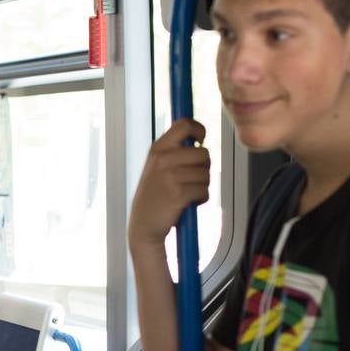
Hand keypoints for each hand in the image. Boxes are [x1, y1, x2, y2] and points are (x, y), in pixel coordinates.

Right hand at [128, 118, 210, 249]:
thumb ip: (173, 151)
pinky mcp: (179, 193)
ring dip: (203, 184)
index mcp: (157, 149)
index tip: (201, 140)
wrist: (143, 225)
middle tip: (192, 179)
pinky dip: (201, 198)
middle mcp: (163, 159)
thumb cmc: (154, 196)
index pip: (185, 124)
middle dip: (204, 167)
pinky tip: (189, 203)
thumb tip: (198, 139)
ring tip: (188, 192)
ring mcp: (171, 176)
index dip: (199, 129)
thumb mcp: (156, 166)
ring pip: (206, 173)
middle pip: (203, 153)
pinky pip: (204, 190)